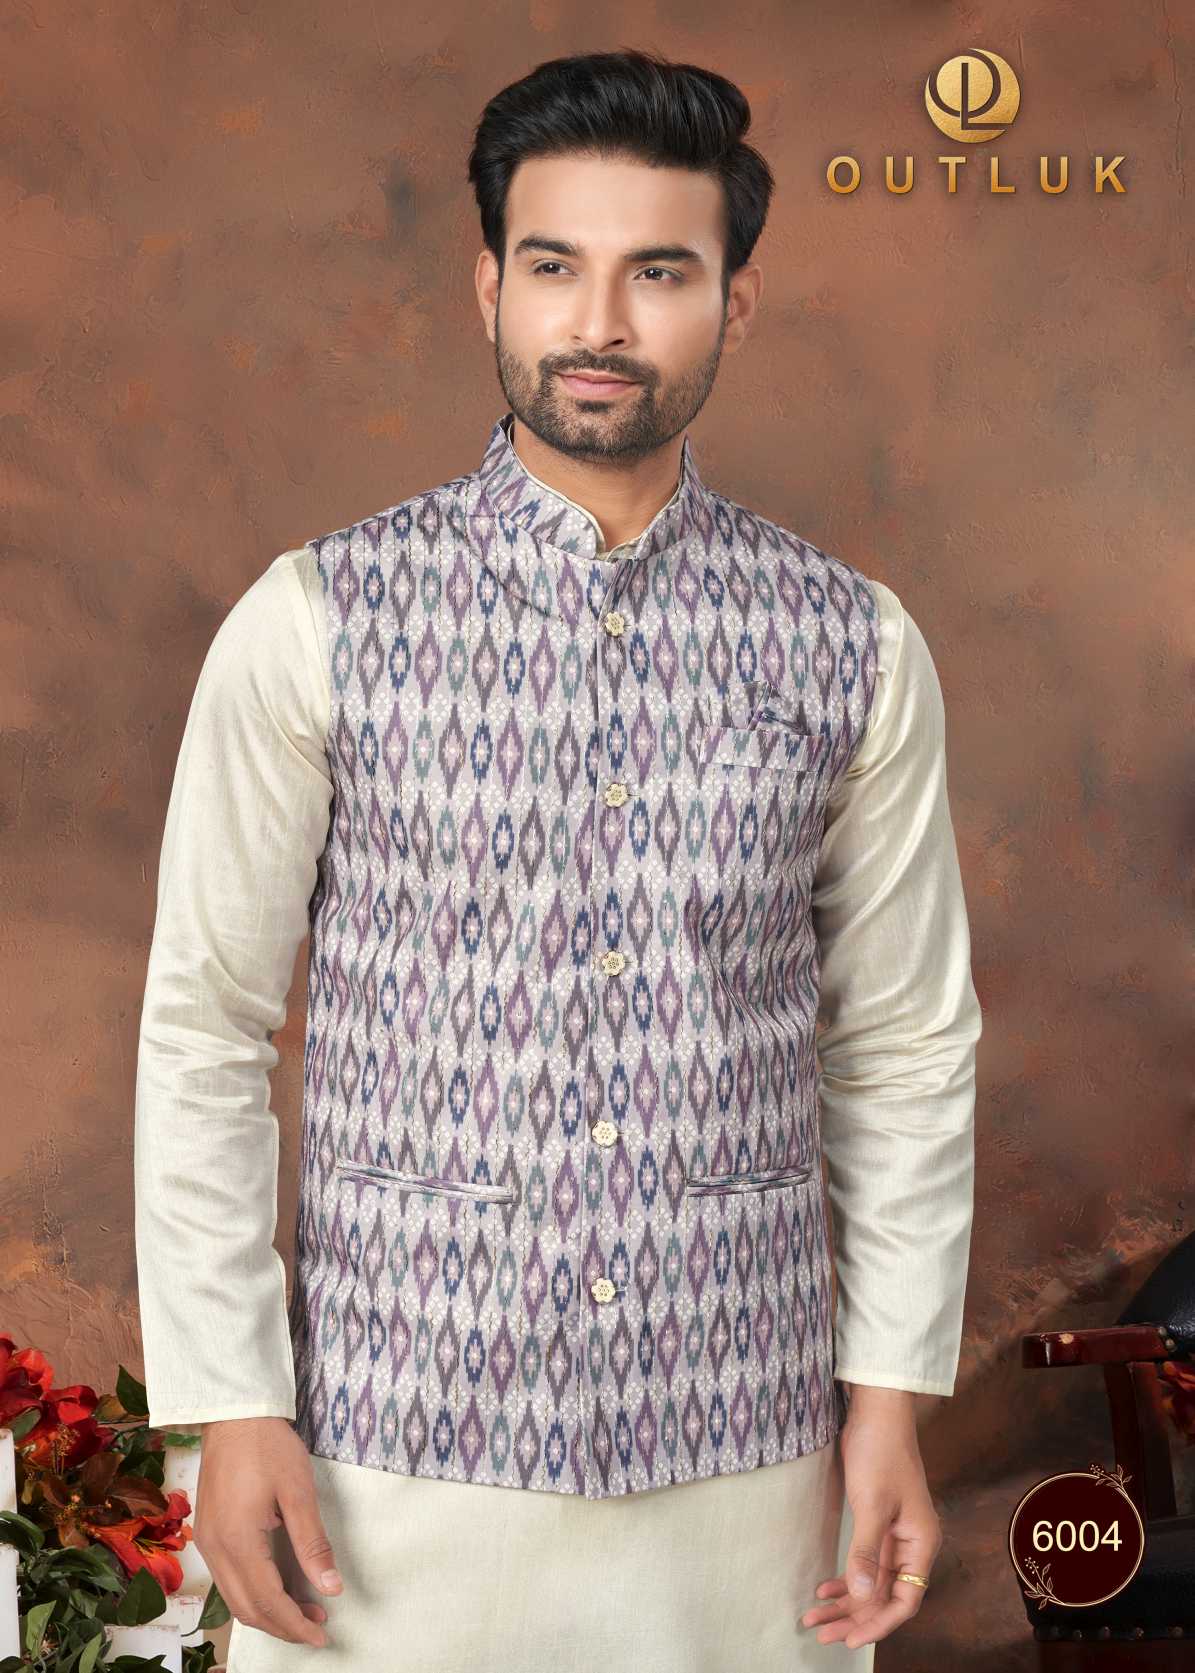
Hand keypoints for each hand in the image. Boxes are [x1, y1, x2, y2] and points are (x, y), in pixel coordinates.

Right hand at [192, 1416, 342, 1648]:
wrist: (234, 1415)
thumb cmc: (268, 1447)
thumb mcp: (298, 1492)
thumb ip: (313, 1544)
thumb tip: (331, 1588)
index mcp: (238, 1541)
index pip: (269, 1601)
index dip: (296, 1624)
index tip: (322, 1635)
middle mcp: (216, 1550)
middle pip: (248, 1609)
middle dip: (283, 1626)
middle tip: (318, 1627)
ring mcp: (207, 1543)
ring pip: (234, 1599)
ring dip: (268, 1612)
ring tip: (304, 1611)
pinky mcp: (208, 1533)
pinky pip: (228, 1580)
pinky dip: (253, 1594)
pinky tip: (277, 1588)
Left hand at [801, 1386, 941, 1651]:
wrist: (877, 1411)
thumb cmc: (879, 1452)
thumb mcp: (872, 1503)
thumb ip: (867, 1552)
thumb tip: (861, 1596)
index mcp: (921, 1544)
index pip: (905, 1601)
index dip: (878, 1623)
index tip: (849, 1638)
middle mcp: (912, 1545)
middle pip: (885, 1596)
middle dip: (854, 1617)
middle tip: (820, 1634)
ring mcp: (895, 1535)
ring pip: (871, 1582)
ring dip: (845, 1601)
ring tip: (814, 1618)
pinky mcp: (878, 1523)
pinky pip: (864, 1562)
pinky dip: (846, 1577)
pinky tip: (824, 1589)